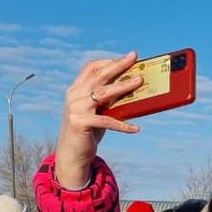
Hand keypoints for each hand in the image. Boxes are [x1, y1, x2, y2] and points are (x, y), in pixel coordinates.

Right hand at [55, 52, 144, 188]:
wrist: (72, 154)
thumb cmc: (89, 132)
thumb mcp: (98, 112)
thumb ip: (108, 100)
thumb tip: (133, 89)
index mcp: (76, 89)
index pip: (91, 68)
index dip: (109, 61)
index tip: (127, 58)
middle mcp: (74, 96)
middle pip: (98, 75)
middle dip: (118, 65)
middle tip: (134, 57)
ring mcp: (75, 108)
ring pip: (103, 93)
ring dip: (123, 86)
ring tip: (139, 82)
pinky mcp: (80, 123)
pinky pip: (106, 121)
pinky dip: (122, 125)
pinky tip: (136, 128)